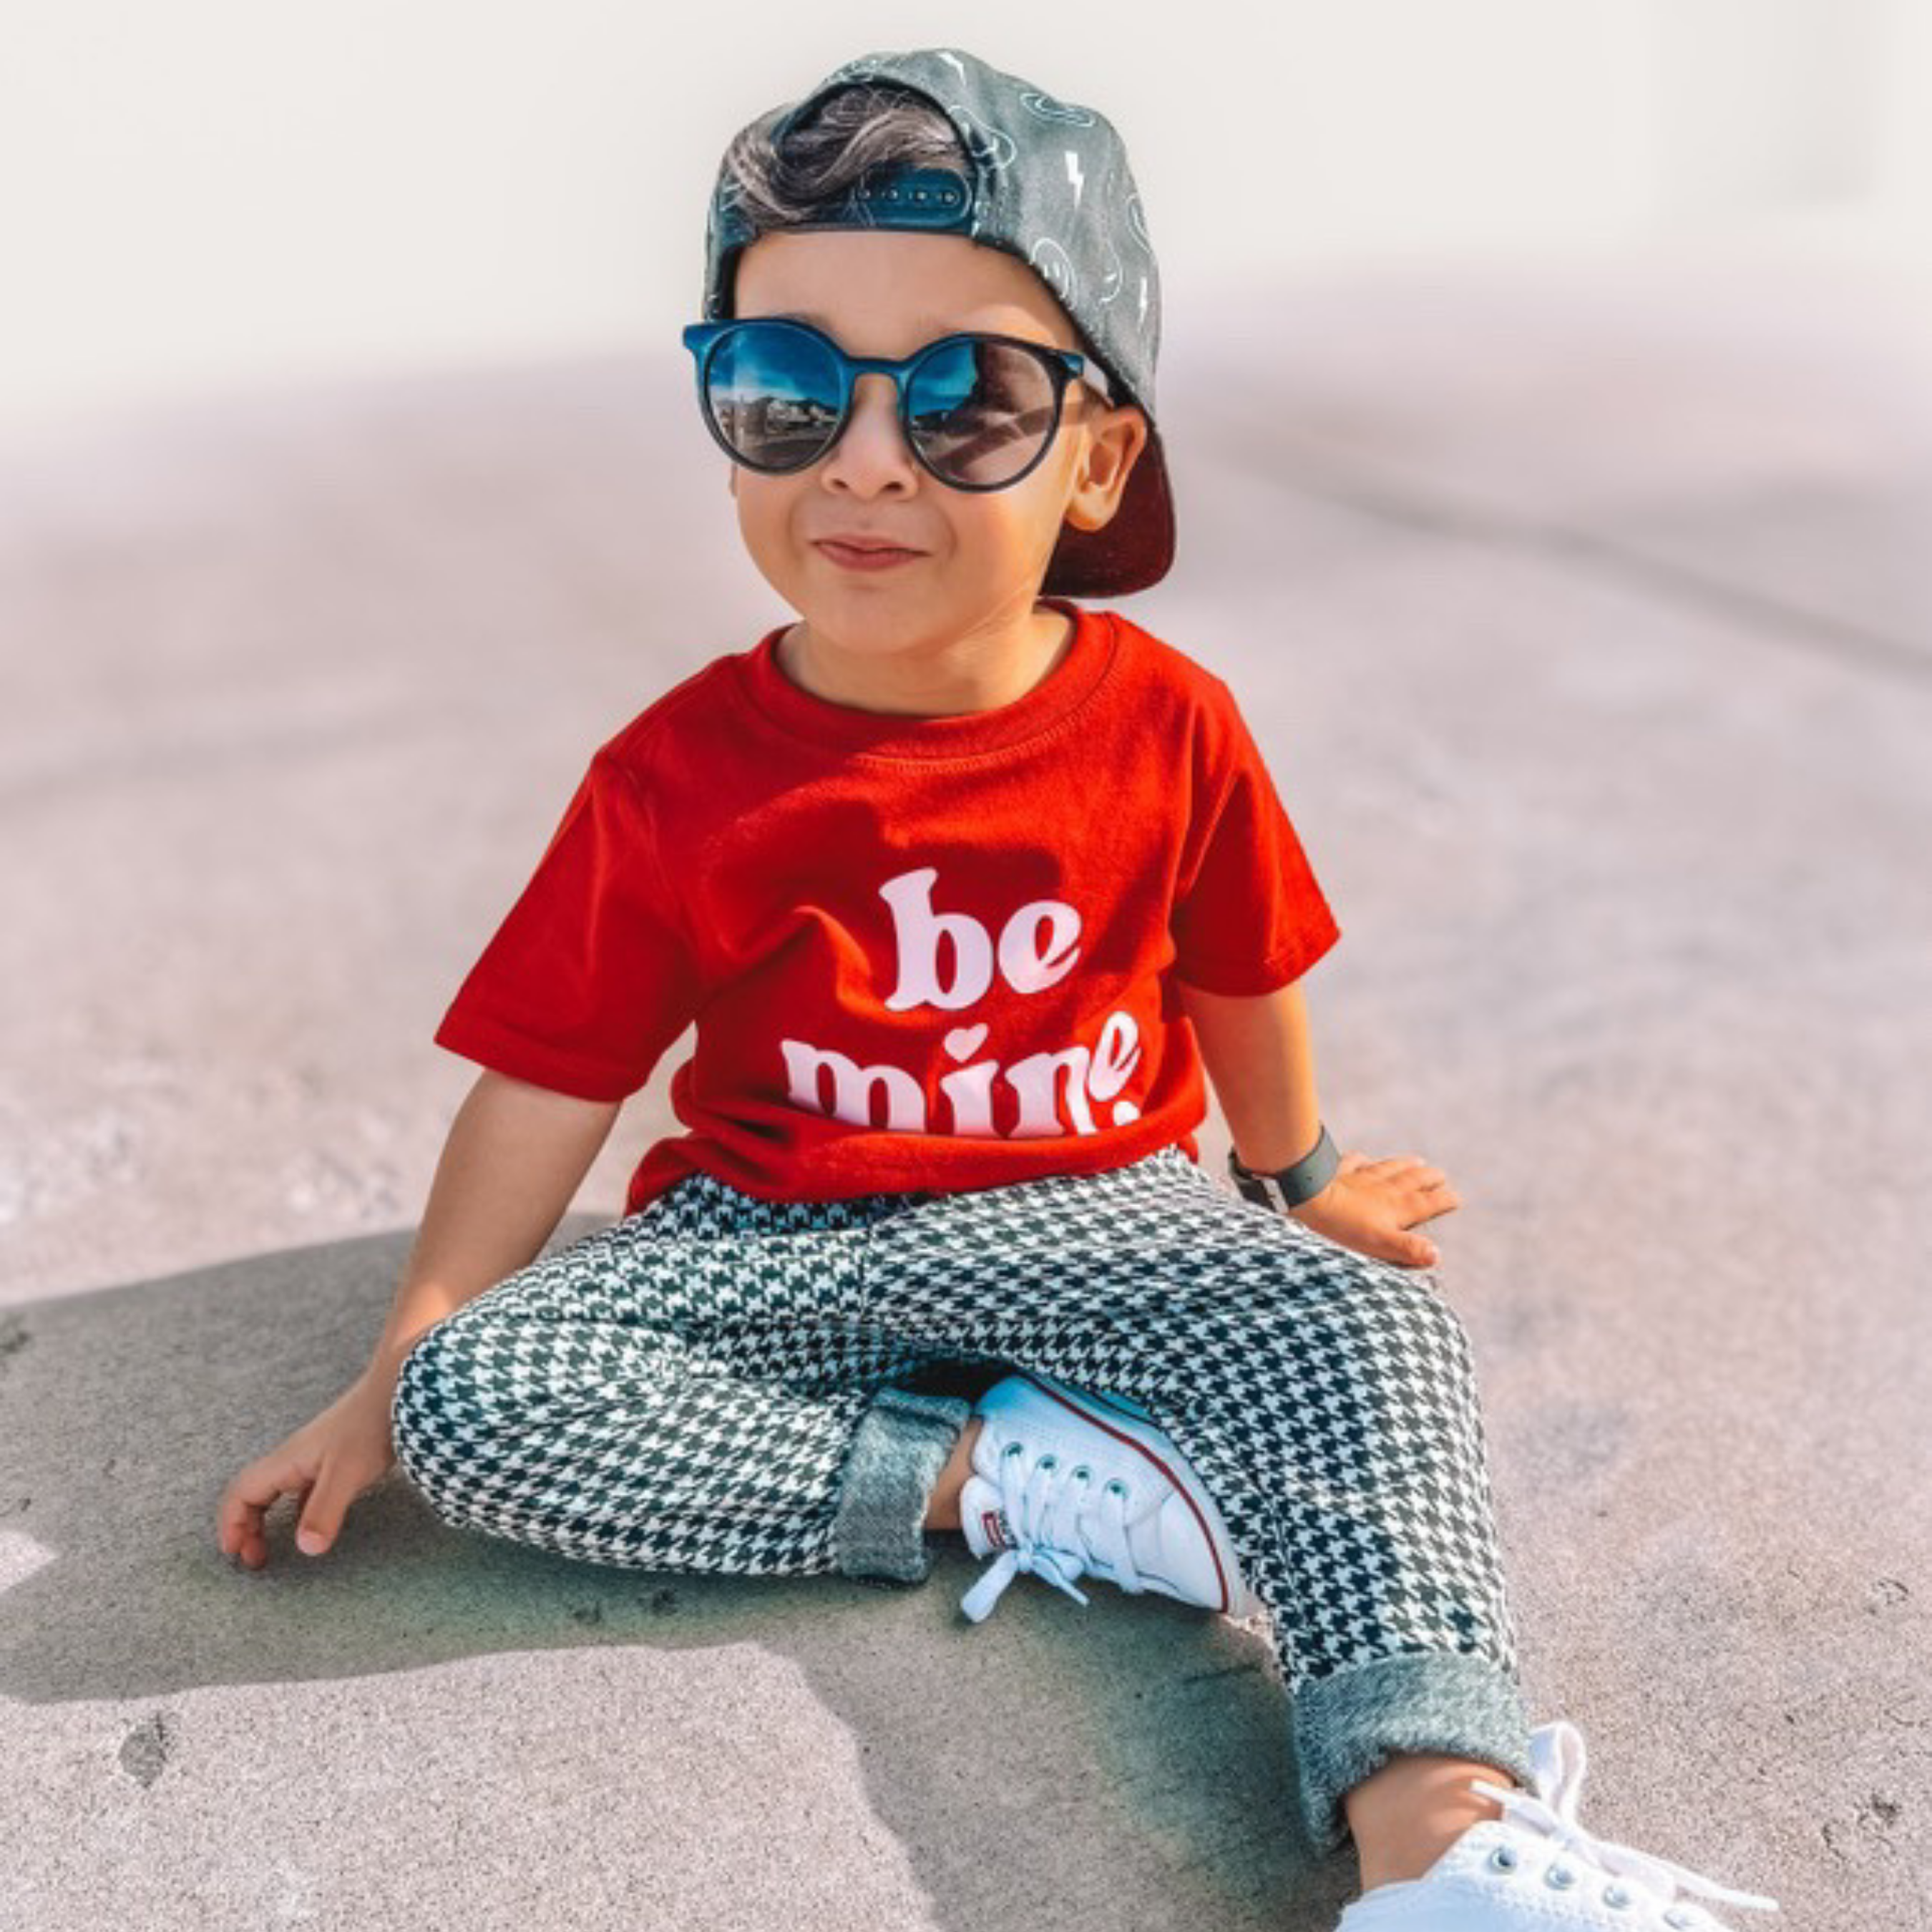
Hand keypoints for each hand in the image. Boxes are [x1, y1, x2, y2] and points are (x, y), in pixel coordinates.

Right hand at [216, 1366, 399, 1569]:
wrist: (399, 1386)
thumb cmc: (371, 1425)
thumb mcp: (347, 1473)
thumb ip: (324, 1511)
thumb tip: (305, 1548)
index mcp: (286, 1461)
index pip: (241, 1493)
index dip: (231, 1524)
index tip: (233, 1554)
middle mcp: (294, 1458)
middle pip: (253, 1493)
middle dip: (246, 1527)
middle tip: (255, 1560)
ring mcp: (314, 1456)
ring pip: (277, 1491)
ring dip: (268, 1521)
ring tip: (274, 1549)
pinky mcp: (336, 1457)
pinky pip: (302, 1489)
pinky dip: (296, 1511)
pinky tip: (312, 1524)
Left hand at [1287, 1150, 1458, 1268]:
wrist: (1307, 1201)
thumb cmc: (1343, 1229)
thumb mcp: (1380, 1245)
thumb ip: (1408, 1249)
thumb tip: (1435, 1254)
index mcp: (1397, 1208)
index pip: (1428, 1203)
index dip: (1443, 1200)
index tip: (1456, 1198)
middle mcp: (1382, 1189)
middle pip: (1412, 1179)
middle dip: (1429, 1177)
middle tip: (1441, 1175)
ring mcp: (1359, 1178)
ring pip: (1388, 1167)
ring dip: (1404, 1164)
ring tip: (1417, 1160)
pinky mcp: (1336, 1172)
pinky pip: (1353, 1162)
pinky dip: (1362, 1160)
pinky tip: (1364, 1158)